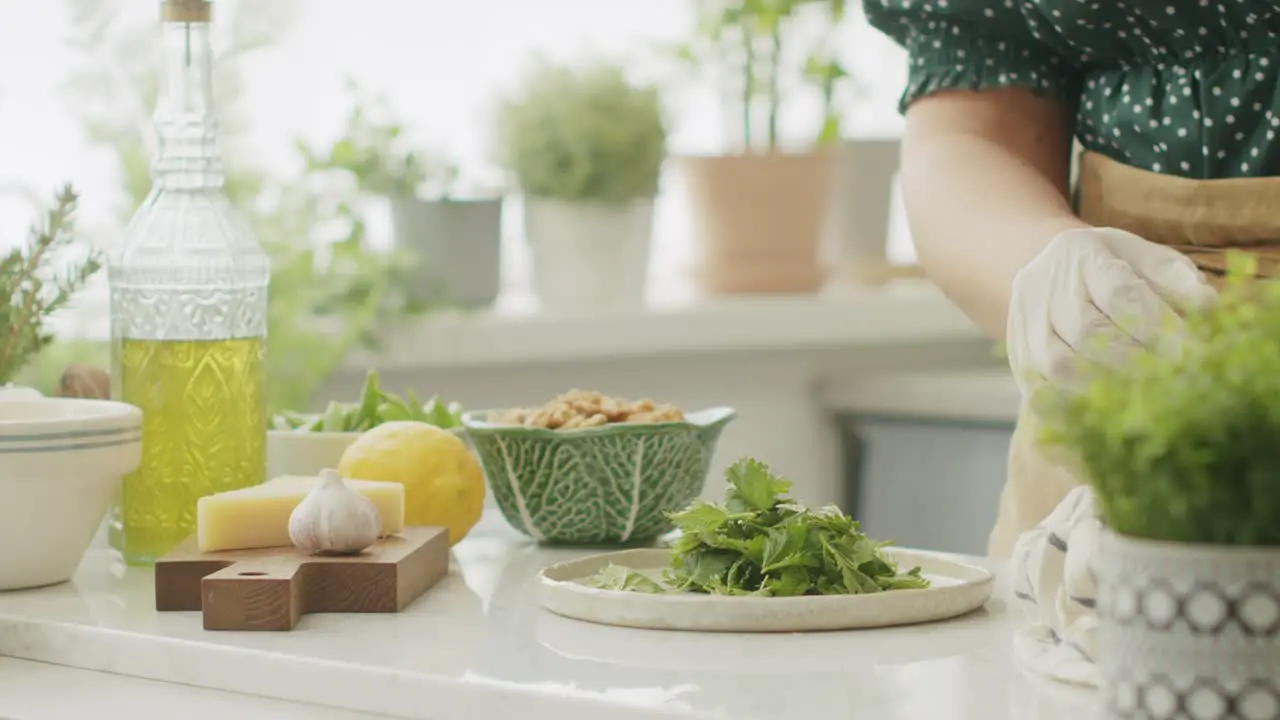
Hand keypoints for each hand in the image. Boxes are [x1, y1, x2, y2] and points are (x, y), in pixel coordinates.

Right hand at [1006, 227, 1216, 395]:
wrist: (1047, 267)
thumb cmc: (1110, 265)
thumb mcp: (1144, 256)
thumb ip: (1177, 280)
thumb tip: (1209, 307)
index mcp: (1081, 254)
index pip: (1120, 294)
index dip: (1158, 327)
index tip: (1195, 352)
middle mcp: (1044, 285)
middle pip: (1087, 332)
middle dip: (1137, 361)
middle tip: (1174, 380)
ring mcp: (1024, 321)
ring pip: (1058, 364)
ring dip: (1105, 385)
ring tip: (1143, 396)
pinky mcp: (1016, 352)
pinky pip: (1039, 386)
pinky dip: (1074, 401)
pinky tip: (1106, 407)